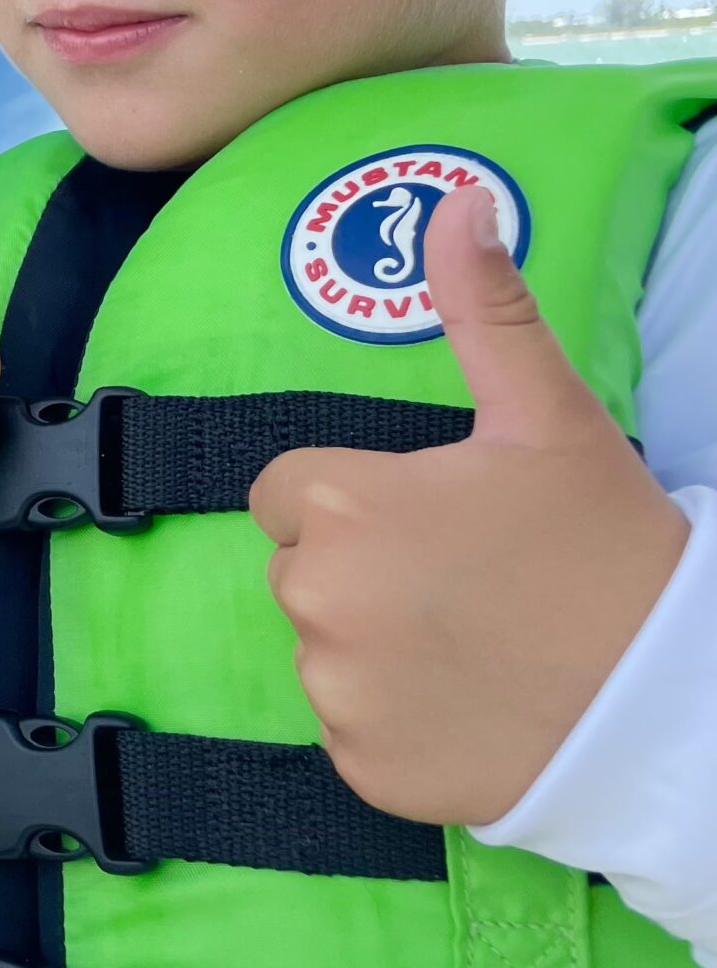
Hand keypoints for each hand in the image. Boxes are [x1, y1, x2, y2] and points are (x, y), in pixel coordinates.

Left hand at [248, 184, 689, 824]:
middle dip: (364, 565)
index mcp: (339, 507)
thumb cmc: (608, 549)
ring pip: (323, 645)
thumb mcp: (547, 417)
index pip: (290, 490)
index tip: (435, 514)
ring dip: (376, 641)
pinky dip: (395, 718)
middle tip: (468, 577)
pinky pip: (350, 726)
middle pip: (302, 565)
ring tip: (478, 638)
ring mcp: (335, 693)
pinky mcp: (360, 768)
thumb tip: (457, 198)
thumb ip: (485, 307)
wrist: (678, 707)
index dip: (359, 496)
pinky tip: (471, 702)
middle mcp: (314, 600)